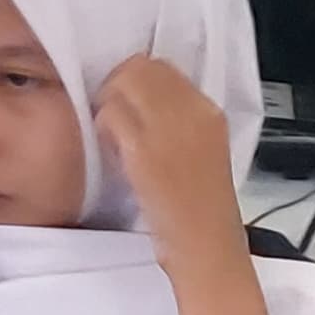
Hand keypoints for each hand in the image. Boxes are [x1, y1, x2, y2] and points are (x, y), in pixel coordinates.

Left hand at [96, 57, 246, 255]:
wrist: (207, 247)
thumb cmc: (203, 210)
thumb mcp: (206, 153)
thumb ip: (183, 122)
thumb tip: (148, 100)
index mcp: (210, 113)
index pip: (164, 67)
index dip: (139, 77)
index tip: (129, 96)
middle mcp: (192, 113)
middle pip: (140, 68)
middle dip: (119, 84)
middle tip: (112, 110)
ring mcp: (168, 130)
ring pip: (122, 85)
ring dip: (108, 104)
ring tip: (112, 132)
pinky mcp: (144, 151)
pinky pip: (111, 115)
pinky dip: (104, 127)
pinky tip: (112, 150)